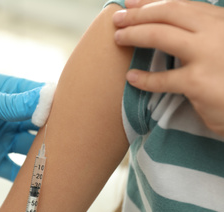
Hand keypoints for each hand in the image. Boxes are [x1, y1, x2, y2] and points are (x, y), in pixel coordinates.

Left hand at [113, 0, 223, 135]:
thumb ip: (205, 32)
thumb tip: (174, 26)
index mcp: (221, 20)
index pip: (181, 3)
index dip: (151, 2)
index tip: (131, 2)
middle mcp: (216, 31)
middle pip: (167, 13)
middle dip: (137, 14)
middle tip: (118, 18)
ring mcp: (208, 55)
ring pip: (161, 36)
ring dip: (134, 34)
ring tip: (118, 38)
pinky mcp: (199, 82)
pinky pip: (163, 79)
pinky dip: (144, 79)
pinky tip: (132, 78)